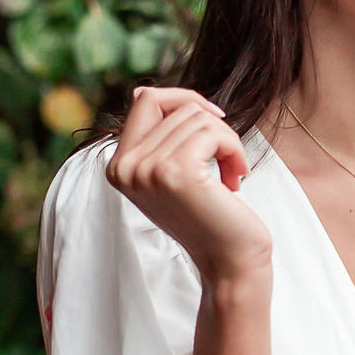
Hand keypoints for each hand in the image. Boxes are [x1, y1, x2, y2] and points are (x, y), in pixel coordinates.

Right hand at [107, 87, 271, 281]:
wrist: (230, 262)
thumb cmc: (210, 216)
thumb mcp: (172, 173)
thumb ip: (156, 137)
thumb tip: (140, 91)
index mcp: (118, 166)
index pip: (145, 99)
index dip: (184, 99)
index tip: (214, 121)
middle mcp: (125, 168)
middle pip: (176, 105)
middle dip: (212, 126)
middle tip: (225, 160)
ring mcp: (147, 170)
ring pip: (197, 117)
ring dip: (226, 142)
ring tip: (229, 175)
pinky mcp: (175, 172)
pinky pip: (212, 131)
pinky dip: (233, 149)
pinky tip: (235, 178)